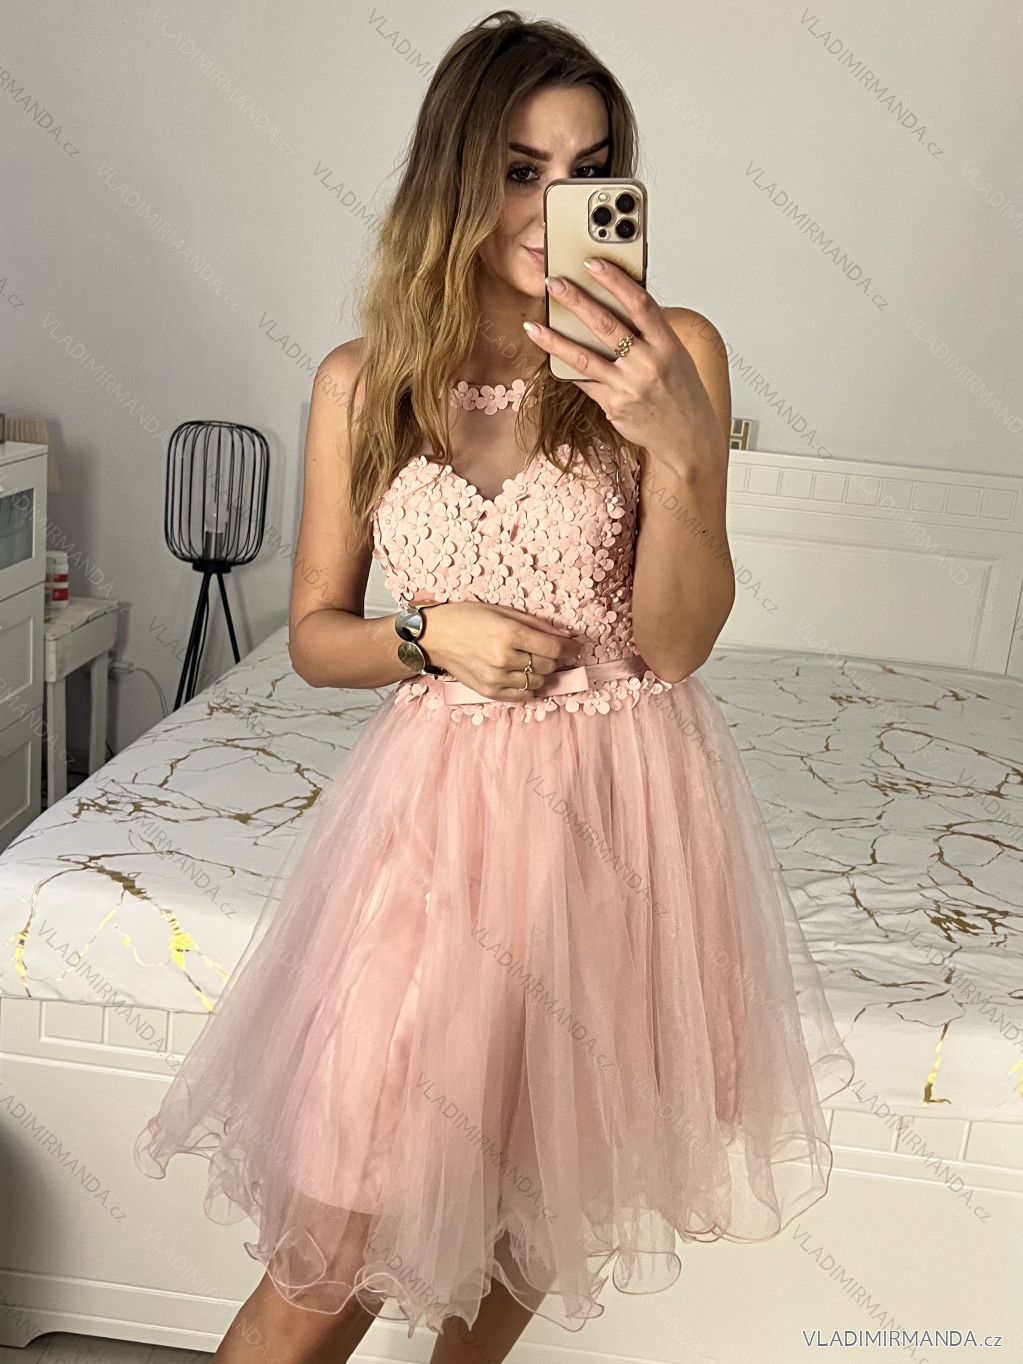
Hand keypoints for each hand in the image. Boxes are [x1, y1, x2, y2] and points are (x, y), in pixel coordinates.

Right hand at [407, 592, 581, 701]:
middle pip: (548, 666)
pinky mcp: (488, 692)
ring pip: (537, 682)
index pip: (554, 649)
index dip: (571, 649)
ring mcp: (496, 678)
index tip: (576, 647)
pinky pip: (522, 696)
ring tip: (532, 661)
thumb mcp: (502, 611)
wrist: (434, 636)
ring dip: (542, 672)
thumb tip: (565, 637)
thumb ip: (536, 624)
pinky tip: (523, 675)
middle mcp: (504, 658)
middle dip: (555, 659)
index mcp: (509, 634)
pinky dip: (529, 687)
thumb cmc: (467, 617)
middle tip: (550, 651)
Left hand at [524, 259, 720, 458]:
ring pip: (585, 357)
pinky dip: (566, 367)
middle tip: (553, 283)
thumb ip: (653, 332)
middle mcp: (649, 365)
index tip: (593, 264)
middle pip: (606, 325)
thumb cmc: (683, 394)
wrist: (689, 439)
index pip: (640, 304)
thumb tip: (623, 302)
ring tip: (534, 326)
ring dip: (555, 339)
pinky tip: (549, 355)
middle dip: (576, 301)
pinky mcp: (614, 406)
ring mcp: (629, 387)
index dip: (615, 280)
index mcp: (668, 345)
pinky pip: (584, 382)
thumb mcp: (678, 356)